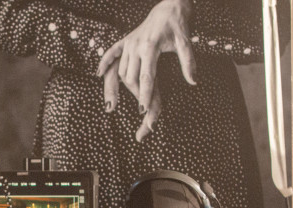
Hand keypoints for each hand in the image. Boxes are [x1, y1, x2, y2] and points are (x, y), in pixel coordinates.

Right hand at [97, 0, 194, 140]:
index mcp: (150, 47)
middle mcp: (136, 46)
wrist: (169, 8)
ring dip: (122, 87)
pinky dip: (104, 64)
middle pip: (131, 78)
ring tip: (121, 102)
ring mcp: (128, 43)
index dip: (145, 95)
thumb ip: (189, 62)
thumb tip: (193, 82)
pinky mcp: (125, 41)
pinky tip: (98, 75)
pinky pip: (110, 54)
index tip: (144, 111)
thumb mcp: (186, 42)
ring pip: (121, 71)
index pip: (146, 77)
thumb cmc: (178, 25)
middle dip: (136, 94)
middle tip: (144, 109)